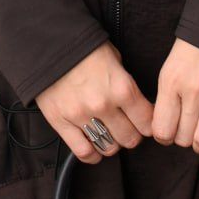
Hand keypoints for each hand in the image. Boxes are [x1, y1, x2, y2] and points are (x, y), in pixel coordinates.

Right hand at [35, 41, 153, 163]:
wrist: (49, 43)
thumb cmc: (84, 47)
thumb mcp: (114, 58)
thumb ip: (125, 82)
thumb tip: (137, 103)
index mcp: (122, 87)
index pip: (147, 121)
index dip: (149, 124)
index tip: (145, 122)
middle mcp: (104, 105)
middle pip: (130, 138)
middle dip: (132, 135)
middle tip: (128, 128)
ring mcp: (81, 116)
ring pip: (109, 148)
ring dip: (113, 144)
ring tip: (110, 135)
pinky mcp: (61, 122)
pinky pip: (83, 152)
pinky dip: (92, 155)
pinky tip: (95, 148)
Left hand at [152, 38, 198, 171]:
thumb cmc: (197, 44)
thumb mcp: (171, 65)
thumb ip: (169, 94)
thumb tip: (165, 125)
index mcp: (171, 81)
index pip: (162, 129)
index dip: (164, 136)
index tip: (167, 132)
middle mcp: (193, 91)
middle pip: (183, 137)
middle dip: (182, 140)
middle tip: (186, 131)